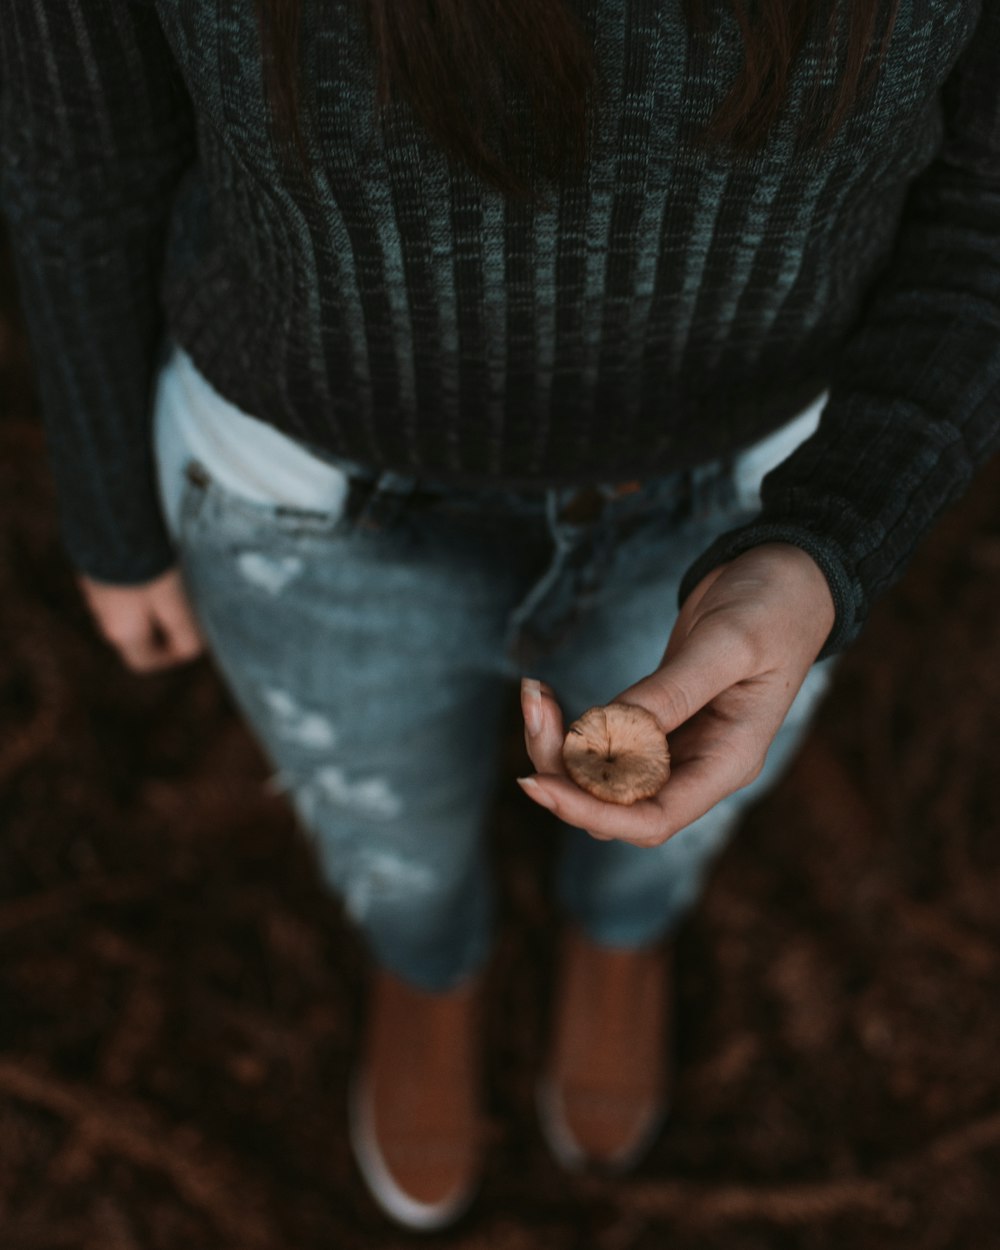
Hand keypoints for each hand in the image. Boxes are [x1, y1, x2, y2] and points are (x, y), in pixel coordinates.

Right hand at [76, 566, 205, 673]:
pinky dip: (139, 585)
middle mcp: (103, 618)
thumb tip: (192, 652)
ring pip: (127, 612)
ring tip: (176, 587)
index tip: (190, 645)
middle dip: (164, 632)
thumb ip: (184, 631)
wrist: (111, 522)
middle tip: (188, 614)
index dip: (169, 659)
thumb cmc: (147, 567)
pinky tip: (156, 565)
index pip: (144, 662)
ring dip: (151, 606)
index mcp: (122, 631)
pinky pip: (120, 588)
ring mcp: (95, 593)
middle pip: (136, 638)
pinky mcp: (95, 570)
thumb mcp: (173, 602)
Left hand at [517, 542, 834, 846]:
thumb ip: (672, 692)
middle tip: (533, 706)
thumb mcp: (728, 644)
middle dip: (564, 773)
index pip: (653, 818)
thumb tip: (608, 735)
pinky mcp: (656, 722)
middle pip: (616, 806)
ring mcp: (677, 747)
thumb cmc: (773, 606)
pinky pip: (603, 747)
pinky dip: (569, 729)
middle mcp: (700, 766)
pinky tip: (545, 695)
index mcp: (729, 761)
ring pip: (602, 782)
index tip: (538, 784)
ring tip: (534, 695)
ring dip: (559, 749)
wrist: (787, 574)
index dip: (592, 811)